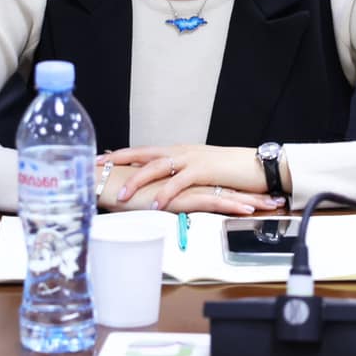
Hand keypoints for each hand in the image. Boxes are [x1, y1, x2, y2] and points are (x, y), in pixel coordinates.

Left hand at [101, 144, 284, 214]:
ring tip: (121, 195)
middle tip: (97, 169)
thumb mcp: (201, 173)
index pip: (144, 151)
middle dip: (119, 161)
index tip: (101, 159)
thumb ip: (181, 177)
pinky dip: (166, 193)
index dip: (122, 155)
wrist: (258, 165)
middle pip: (144, 153)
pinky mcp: (204, 171)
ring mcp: (192, 159)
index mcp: (179, 151)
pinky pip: (179, 182)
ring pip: (157, 167)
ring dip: (137, 180)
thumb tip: (164, 188)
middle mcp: (182, 151)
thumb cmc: (231, 172)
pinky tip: (155, 204)